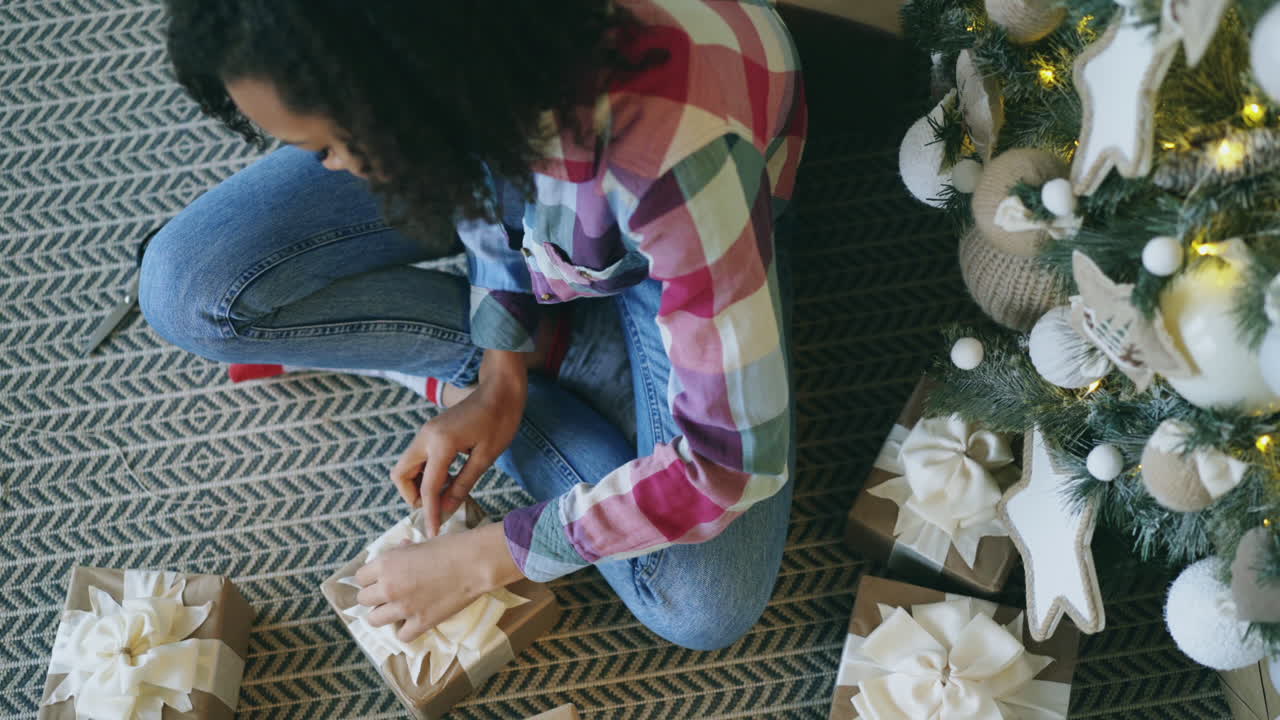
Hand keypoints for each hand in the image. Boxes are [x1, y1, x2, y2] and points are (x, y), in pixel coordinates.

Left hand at [354, 521, 523, 641]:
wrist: (475, 563)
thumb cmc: (450, 547)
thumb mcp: (421, 544)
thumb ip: (403, 552)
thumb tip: (399, 550)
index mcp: (386, 564)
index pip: (360, 578)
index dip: (370, 578)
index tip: (379, 579)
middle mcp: (389, 587)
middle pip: (363, 600)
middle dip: (374, 597)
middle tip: (388, 594)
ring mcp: (403, 608)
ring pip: (374, 620)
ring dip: (383, 615)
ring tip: (395, 611)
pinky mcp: (420, 624)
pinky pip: (401, 635)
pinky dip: (406, 630)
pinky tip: (414, 622)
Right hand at [391, 350, 527, 535]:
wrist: (500, 388)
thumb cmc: (500, 420)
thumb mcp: (486, 457)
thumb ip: (463, 484)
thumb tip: (446, 509)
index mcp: (440, 444)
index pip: (428, 488)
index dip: (430, 513)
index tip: (433, 533)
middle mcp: (425, 437)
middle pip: (400, 475)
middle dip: (413, 497)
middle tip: (436, 506)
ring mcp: (425, 433)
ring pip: (406, 466)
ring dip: (418, 485)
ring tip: (445, 493)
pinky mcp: (430, 432)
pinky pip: (417, 458)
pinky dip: (425, 473)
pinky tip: (448, 478)